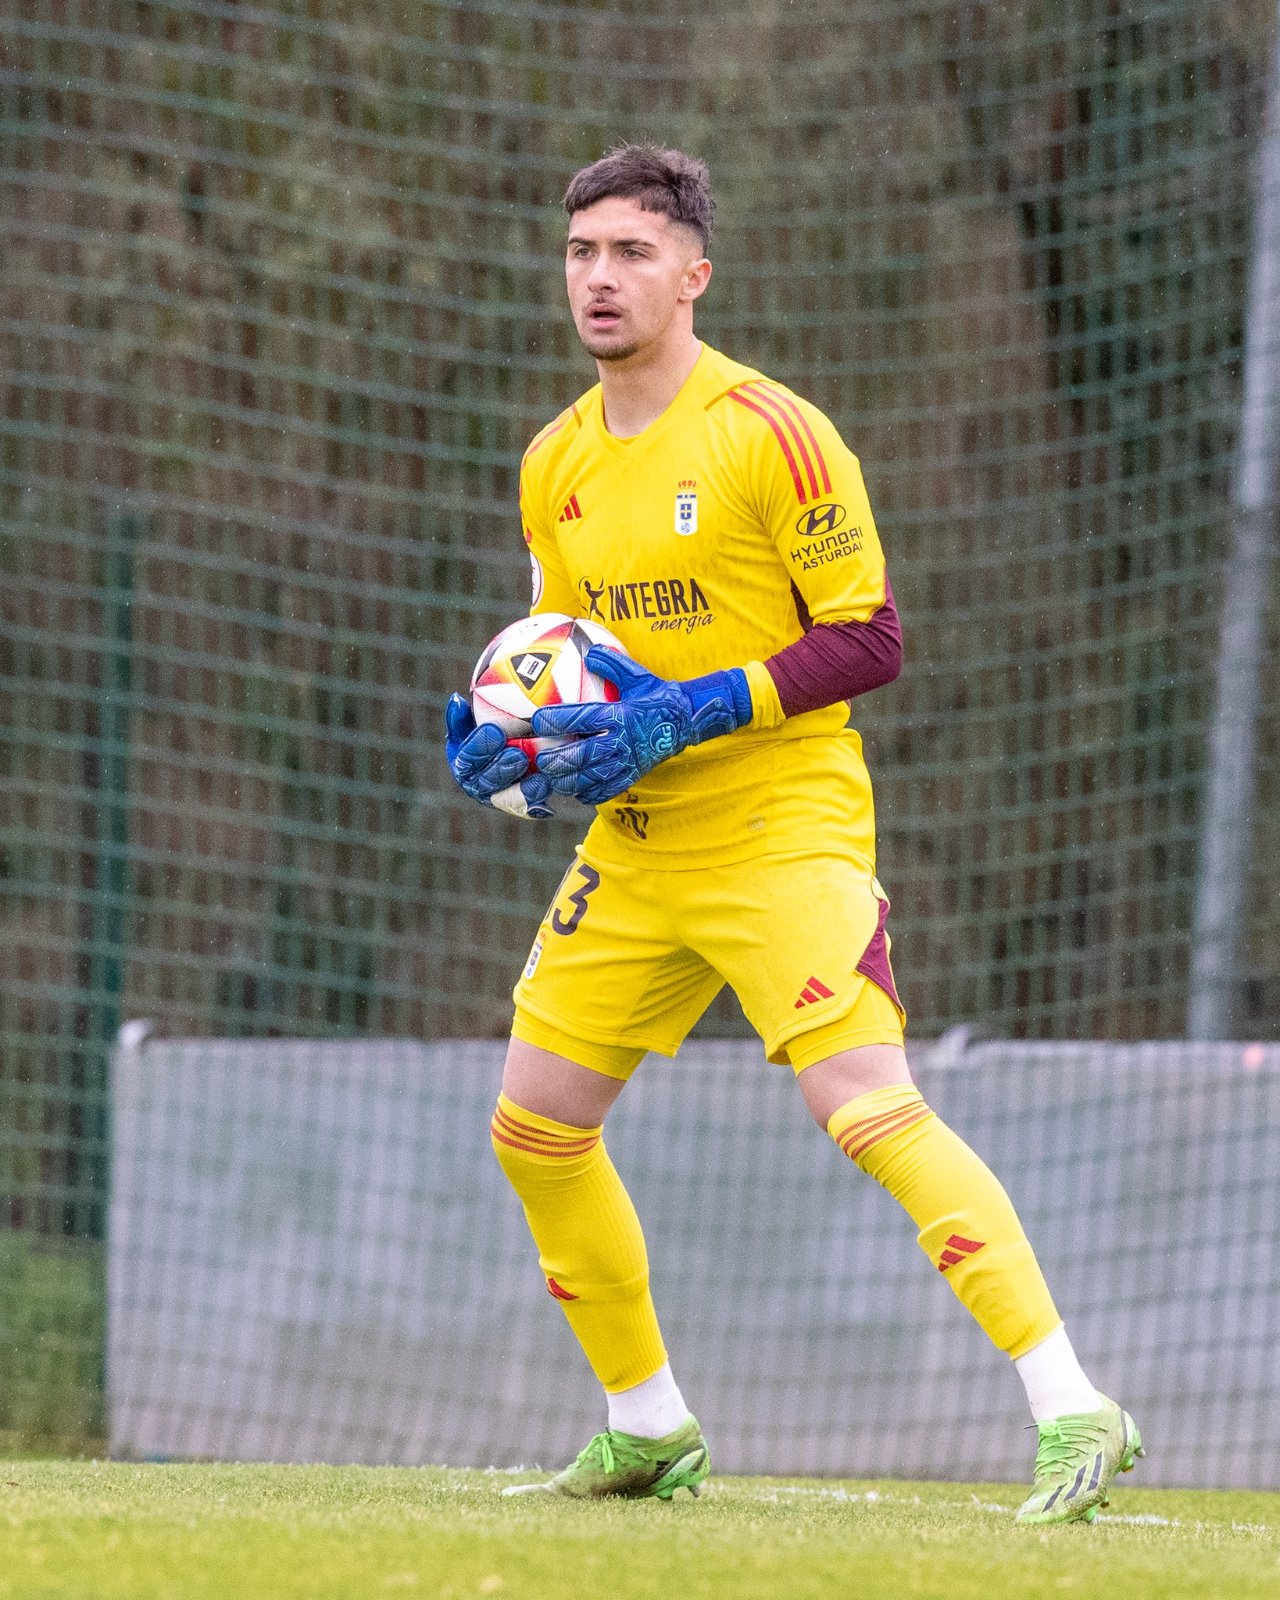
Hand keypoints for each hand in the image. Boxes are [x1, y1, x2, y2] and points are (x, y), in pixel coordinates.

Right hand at [445, 694, 553, 818]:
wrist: (521, 744)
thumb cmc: (494, 729)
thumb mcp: (476, 719)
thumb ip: (463, 715)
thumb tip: (456, 699)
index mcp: (463, 766)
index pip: (467, 758)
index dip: (480, 745)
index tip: (495, 729)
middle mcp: (478, 786)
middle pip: (486, 782)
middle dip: (501, 769)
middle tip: (518, 754)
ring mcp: (500, 798)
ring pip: (507, 798)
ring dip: (522, 788)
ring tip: (537, 774)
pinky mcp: (521, 805)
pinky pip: (528, 805)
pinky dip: (538, 795)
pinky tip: (549, 782)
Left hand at [530, 648, 751, 805]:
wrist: (685, 721)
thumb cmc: (656, 696)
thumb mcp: (636, 675)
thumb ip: (611, 663)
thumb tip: (589, 650)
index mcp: (620, 714)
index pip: (582, 717)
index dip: (557, 719)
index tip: (537, 720)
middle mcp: (622, 741)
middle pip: (583, 755)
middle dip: (557, 759)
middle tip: (540, 758)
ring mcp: (627, 761)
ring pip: (591, 777)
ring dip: (568, 780)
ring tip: (552, 778)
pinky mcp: (632, 776)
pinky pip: (607, 790)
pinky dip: (588, 793)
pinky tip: (576, 790)